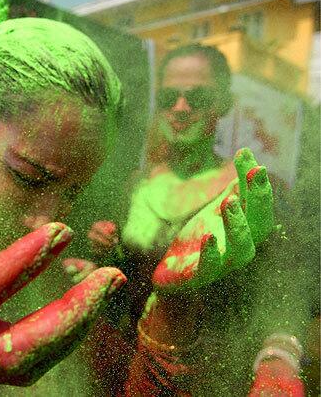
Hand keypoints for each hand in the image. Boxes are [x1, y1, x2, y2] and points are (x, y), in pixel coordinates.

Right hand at [0, 180, 125, 395]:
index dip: (16, 266)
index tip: (60, 232)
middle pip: (6, 352)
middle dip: (66, 319)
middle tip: (108, 278)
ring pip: (18, 367)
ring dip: (70, 332)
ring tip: (105, 286)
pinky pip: (16, 363)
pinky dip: (56, 337)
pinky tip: (78, 303)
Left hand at [152, 148, 275, 291]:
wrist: (172, 272)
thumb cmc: (200, 240)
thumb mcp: (215, 211)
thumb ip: (233, 191)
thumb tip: (248, 159)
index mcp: (246, 230)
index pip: (259, 205)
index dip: (257, 182)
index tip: (248, 155)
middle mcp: (241, 247)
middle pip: (260, 225)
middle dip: (258, 198)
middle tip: (254, 172)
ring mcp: (222, 264)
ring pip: (242, 249)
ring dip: (238, 224)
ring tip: (228, 202)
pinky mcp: (200, 276)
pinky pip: (210, 267)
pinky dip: (212, 252)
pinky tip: (209, 237)